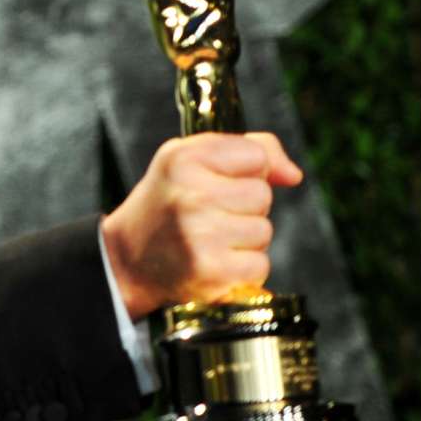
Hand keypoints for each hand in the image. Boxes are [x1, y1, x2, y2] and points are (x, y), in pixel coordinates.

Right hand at [100, 132, 303, 318]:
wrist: (128, 259)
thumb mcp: (191, 160)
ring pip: (263, 231)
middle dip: (245, 207)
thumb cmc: (168, 204)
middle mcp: (189, 195)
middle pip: (261, 195)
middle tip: (208, 216)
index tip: (220, 182)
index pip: (256, 155)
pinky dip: (242, 269)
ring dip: (244, 240)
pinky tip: (213, 263)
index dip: (248, 171)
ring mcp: (200, 235)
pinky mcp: (211, 271)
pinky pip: (259, 265)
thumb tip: (293, 175)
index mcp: (183, 159)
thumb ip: (247, 150)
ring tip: (209, 240)